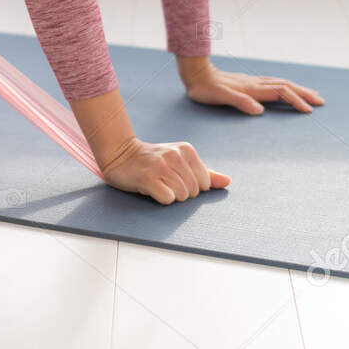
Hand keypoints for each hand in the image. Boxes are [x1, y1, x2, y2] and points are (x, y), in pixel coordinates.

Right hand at [99, 136, 229, 204]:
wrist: (120, 154)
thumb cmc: (153, 161)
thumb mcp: (181, 162)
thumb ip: (206, 173)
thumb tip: (228, 181)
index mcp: (187, 150)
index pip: (205, 183)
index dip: (192, 187)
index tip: (176, 179)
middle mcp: (175, 155)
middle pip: (194, 192)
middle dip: (181, 193)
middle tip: (165, 182)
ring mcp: (161, 166)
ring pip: (181, 196)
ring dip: (170, 196)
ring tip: (158, 185)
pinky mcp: (148, 178)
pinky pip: (167, 199)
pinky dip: (160, 198)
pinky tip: (151, 188)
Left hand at [179, 56, 322, 114]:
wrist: (195, 73)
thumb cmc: (205, 89)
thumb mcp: (220, 97)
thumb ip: (239, 102)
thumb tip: (259, 110)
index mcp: (252, 89)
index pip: (280, 93)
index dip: (295, 101)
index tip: (308, 111)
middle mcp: (255, 83)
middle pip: (286, 86)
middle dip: (304, 94)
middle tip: (321, 102)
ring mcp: (252, 82)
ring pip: (280, 84)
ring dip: (297, 89)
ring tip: (311, 95)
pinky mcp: (248, 83)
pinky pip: (273, 84)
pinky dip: (285, 87)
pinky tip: (286, 90)